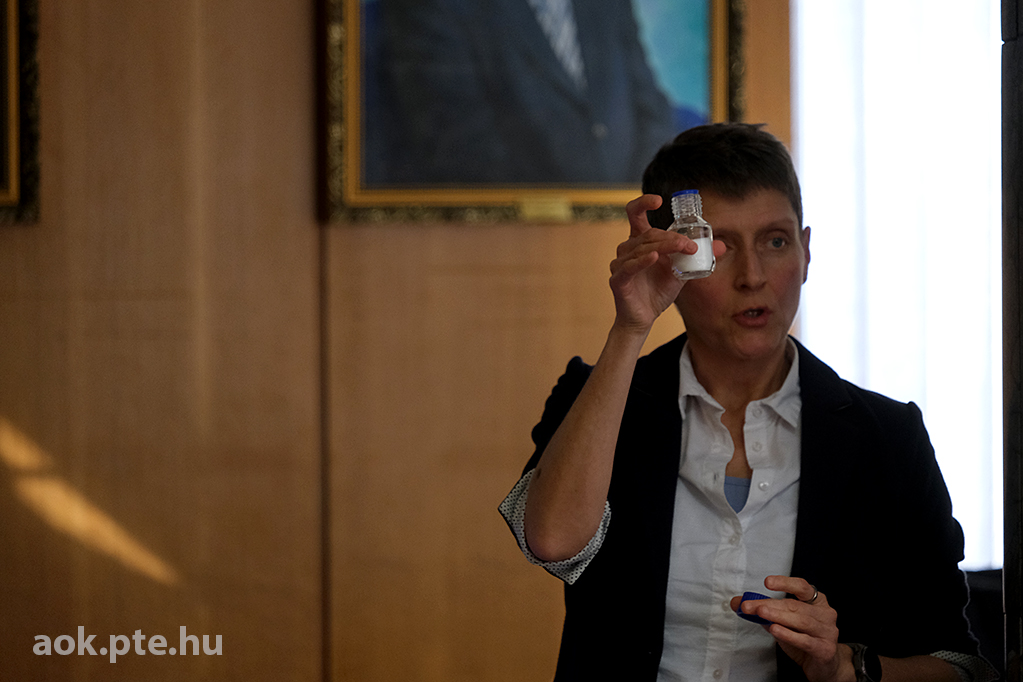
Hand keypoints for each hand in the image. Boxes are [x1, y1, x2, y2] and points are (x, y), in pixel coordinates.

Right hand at [609, 195, 723, 333]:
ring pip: (642, 247)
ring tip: (683, 249)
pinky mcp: (618, 280)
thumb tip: (721, 246)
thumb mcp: (681, 271)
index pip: (635, 214)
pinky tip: (655, 257)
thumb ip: (695, 257)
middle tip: (691, 245)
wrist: (645, 318)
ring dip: (664, 246)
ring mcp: (620, 264)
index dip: (643, 203)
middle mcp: (627, 249)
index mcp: (640, 242)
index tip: (659, 201)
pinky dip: (642, 260)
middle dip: (672, 238)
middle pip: (649, 234)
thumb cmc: (657, 292)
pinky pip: (630, 266)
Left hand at [730, 576, 852, 681]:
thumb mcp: (783, 622)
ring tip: (761, 614)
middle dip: (770, 604)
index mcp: (817, 602)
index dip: (785, 582)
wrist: (824, 665)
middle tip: (749, 605)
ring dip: (778, 616)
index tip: (767, 582)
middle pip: (795, 605)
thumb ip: (764, 611)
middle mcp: (825, 614)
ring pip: (801, 621)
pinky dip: (789, 635)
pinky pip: (805, 640)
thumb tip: (738, 603)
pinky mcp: (825, 649)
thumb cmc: (804, 638)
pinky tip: (775, 630)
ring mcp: (827, 632)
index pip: (802, 587)